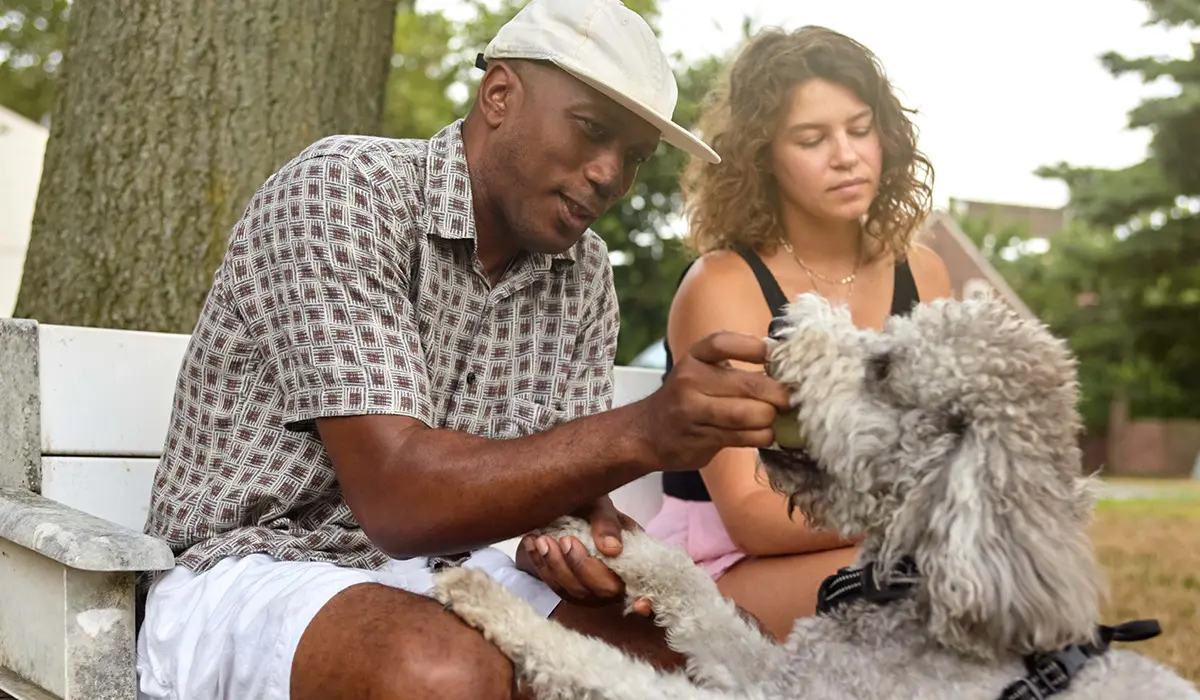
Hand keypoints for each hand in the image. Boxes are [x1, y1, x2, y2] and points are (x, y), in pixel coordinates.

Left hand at [516, 496, 652, 614]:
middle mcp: (615, 577)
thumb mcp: (599, 503)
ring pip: (575, 593)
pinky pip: (554, 586)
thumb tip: (612, 550)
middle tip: (565, 540)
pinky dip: (540, 566)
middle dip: (581, 568)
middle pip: (603, 592)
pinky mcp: (566, 586)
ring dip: (556, 567)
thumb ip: (607, 522)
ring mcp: (590, 586)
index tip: (642, 604)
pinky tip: (532, 542)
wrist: (559, 500)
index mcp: (632, 556)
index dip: (645, 603)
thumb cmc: (587, 499)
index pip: (642, 586)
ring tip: (542, 539)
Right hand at [634, 331, 791, 470]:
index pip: (722, 344)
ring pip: (745, 414)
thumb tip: (786, 369)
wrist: (649, 433)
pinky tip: (768, 434)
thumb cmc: (689, 398)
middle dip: (777, 393)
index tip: (773, 355)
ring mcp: (692, 411)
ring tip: (778, 418)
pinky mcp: (700, 438)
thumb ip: (736, 369)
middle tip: (792, 398)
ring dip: (770, 418)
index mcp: (694, 357)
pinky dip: (762, 436)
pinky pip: (742, 437)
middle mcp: (690, 381)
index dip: (752, 347)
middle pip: (745, 383)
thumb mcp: (703, 372)